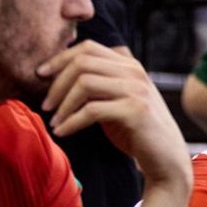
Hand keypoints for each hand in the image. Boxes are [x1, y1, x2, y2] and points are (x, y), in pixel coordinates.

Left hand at [38, 41, 191, 186]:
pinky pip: (91, 110)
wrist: (166, 158)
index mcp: (129, 65)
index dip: (60, 58)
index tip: (41, 75)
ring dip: (62, 104)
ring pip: (85, 83)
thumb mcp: (117, 100)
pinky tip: (63, 132)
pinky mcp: (135, 111)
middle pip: (83, 62)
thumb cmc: (136, 131)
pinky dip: (71, 122)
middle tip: (46, 105)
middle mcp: (134, 72)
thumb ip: (99, 85)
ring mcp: (137, 90)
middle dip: (57, 83)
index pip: (88, 48)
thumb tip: (59, 76)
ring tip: (54, 121)